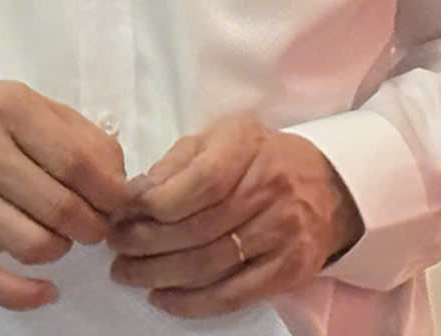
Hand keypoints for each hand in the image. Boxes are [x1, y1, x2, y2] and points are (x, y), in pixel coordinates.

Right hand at [0, 79, 133, 310]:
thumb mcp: (32, 103)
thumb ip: (81, 136)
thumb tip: (119, 182)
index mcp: (11, 112)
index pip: (78, 163)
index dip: (111, 191)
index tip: (120, 201)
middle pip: (61, 208)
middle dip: (94, 225)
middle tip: (96, 222)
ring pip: (33, 245)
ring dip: (62, 249)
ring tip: (63, 236)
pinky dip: (21, 294)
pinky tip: (46, 290)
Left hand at [105, 114, 362, 318]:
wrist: (324, 186)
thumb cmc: (257, 158)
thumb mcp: (219, 138)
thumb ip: (176, 163)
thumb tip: (134, 195)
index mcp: (246, 147)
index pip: (198, 182)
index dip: (154, 202)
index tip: (123, 212)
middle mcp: (268, 190)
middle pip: (197, 228)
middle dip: (145, 243)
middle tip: (115, 248)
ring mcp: (281, 234)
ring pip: (210, 265)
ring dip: (159, 274)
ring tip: (128, 273)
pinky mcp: (288, 270)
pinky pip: (233, 295)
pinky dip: (192, 302)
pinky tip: (162, 298)